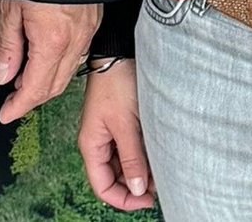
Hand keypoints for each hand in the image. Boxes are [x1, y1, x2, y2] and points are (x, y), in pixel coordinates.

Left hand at [0, 0, 99, 124]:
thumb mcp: (10, 6)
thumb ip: (6, 44)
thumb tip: (2, 74)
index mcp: (52, 40)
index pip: (35, 89)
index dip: (18, 107)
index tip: (6, 115)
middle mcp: (75, 40)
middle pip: (54, 86)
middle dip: (32, 98)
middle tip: (12, 99)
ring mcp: (88, 30)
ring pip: (69, 71)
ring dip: (47, 81)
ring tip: (25, 77)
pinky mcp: (93, 19)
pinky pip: (78, 53)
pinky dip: (61, 63)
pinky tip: (47, 54)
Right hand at [79, 60, 155, 210]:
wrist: (118, 52)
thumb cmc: (115, 82)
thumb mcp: (125, 124)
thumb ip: (131, 157)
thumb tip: (137, 188)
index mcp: (91, 145)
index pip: (102, 187)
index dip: (124, 199)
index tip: (147, 200)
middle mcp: (98, 143)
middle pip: (113, 178)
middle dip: (134, 186)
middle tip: (159, 184)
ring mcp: (109, 133)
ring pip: (123, 165)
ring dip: (140, 170)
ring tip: (160, 168)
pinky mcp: (120, 123)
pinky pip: (128, 149)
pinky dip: (141, 156)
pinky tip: (156, 153)